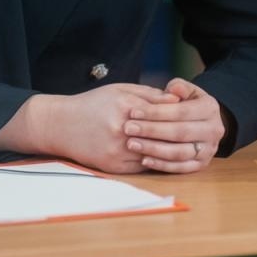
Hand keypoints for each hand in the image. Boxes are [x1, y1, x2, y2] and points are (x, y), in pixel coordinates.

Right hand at [37, 84, 181, 173]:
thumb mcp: (118, 90)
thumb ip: (149, 95)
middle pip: (160, 135)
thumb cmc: (91, 105)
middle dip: (179, 136)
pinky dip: (154, 162)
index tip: (193, 118)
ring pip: (154, 154)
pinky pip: (142, 166)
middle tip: (196, 137)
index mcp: (124, 106)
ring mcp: (116, 150)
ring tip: (185, 149)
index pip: (161, 113)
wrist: (60, 125)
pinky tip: (164, 158)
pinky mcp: (113, 166)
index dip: (179, 117)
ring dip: (170, 153)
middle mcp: (120, 129)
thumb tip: (177, 100)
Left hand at [122, 76, 224, 173]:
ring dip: (154, 149)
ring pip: (180, 152)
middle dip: (152, 130)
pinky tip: (144, 160)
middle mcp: (214, 130)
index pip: (181, 111)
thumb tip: (173, 89)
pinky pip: (181, 168)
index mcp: (210, 108)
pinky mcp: (202, 164)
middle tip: (128, 128)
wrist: (202, 122)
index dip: (156, 112)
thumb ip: (178, 87)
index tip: (133, 112)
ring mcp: (209, 149)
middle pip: (180, 132)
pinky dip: (162, 165)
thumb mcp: (185, 90)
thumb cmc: (186, 103)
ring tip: (132, 144)